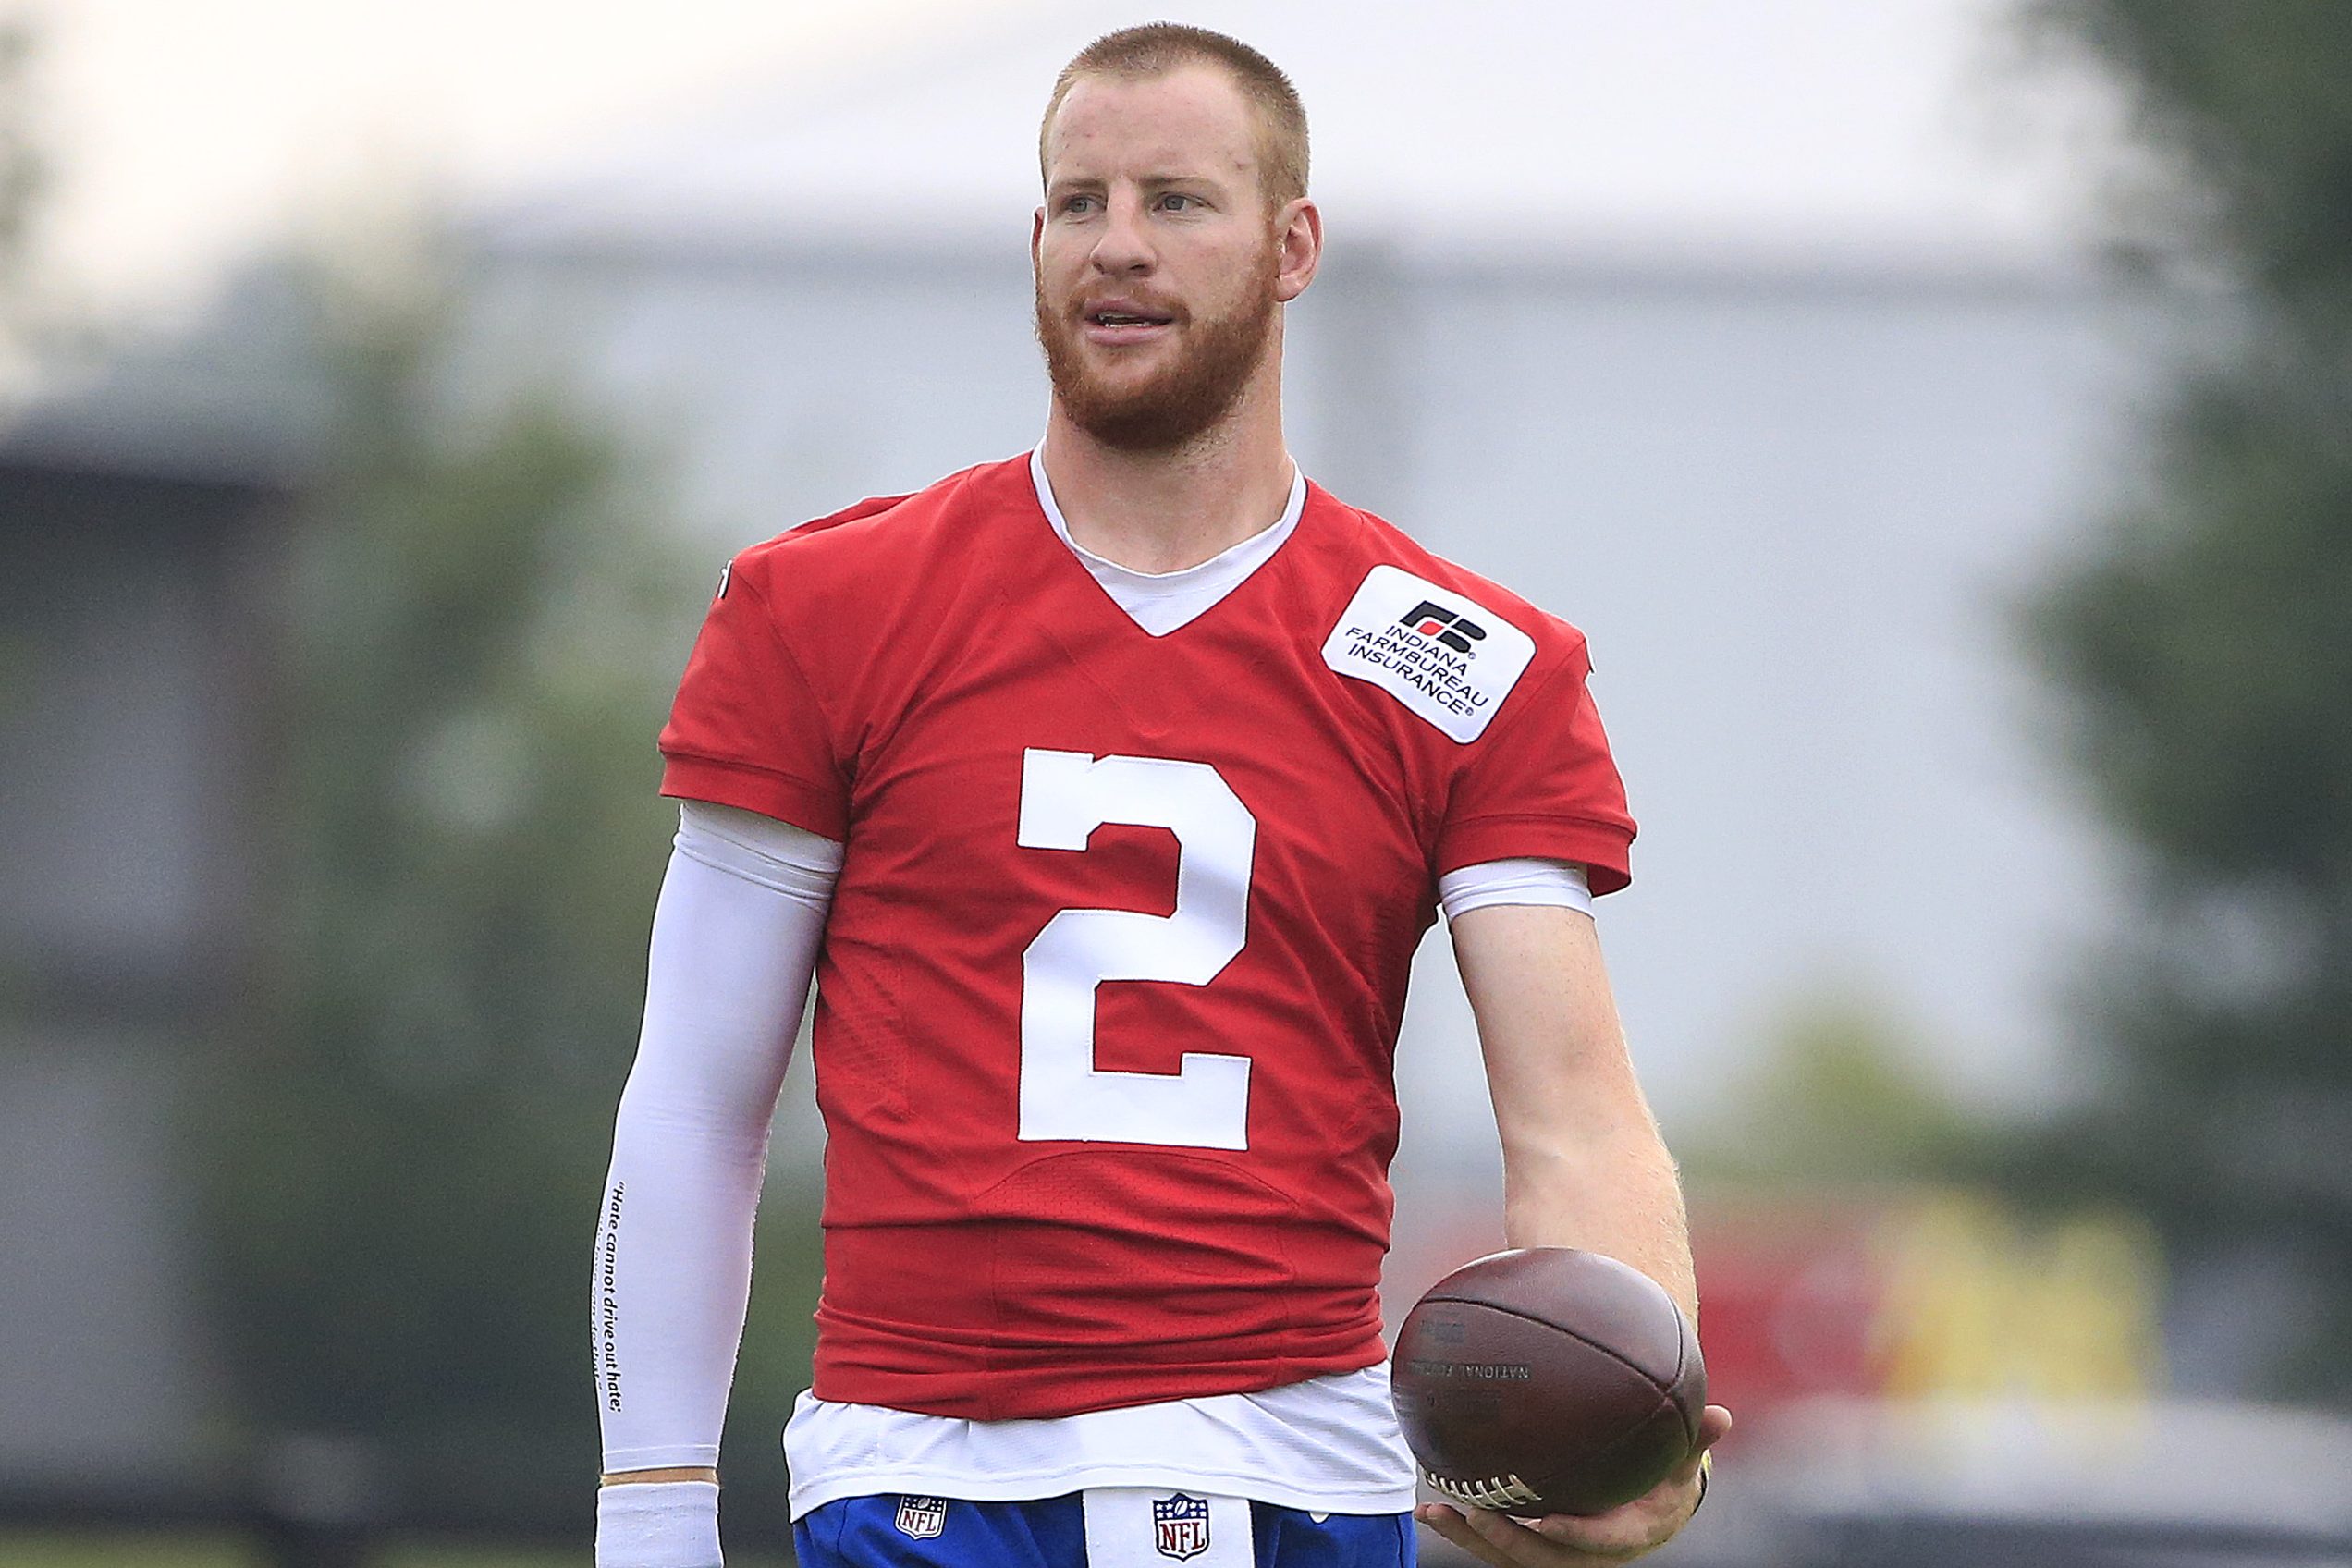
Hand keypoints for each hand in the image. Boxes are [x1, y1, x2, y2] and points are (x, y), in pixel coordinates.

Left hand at [1415, 1404, 1730, 1565]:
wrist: (1649, 1513)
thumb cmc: (1664, 1481)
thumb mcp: (1682, 1463)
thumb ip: (1694, 1442)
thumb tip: (1723, 1414)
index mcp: (1628, 1534)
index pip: (1600, 1540)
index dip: (1575, 1534)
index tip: (1549, 1520)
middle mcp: (1588, 1552)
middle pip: (1543, 1558)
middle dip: (1508, 1540)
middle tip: (1477, 1511)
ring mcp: (1557, 1554)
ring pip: (1511, 1558)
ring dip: (1472, 1539)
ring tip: (1436, 1512)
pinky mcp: (1534, 1547)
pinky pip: (1496, 1547)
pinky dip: (1464, 1532)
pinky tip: (1432, 1510)